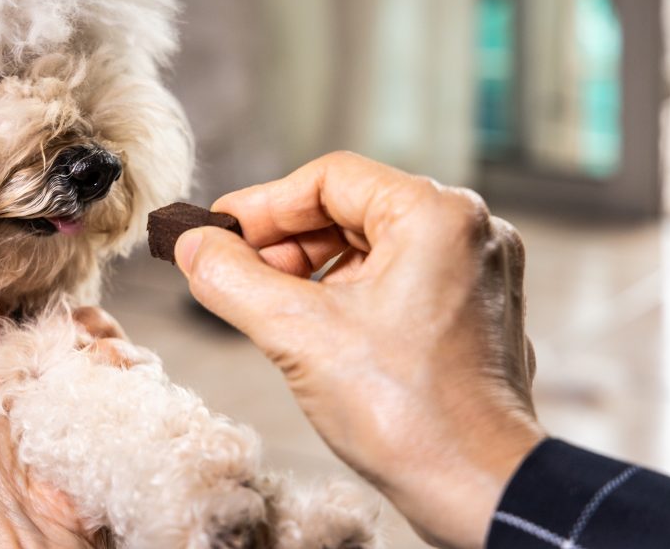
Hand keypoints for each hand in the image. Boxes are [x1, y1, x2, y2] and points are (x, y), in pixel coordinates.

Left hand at [0, 307, 125, 548]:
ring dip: (104, 342)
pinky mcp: (117, 424)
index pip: (38, 319)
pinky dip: (127, 366)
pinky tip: (109, 372)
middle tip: (71, 337)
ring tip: (88, 359)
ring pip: (112, 348)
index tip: (46, 307)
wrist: (8, 510)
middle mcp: (45, 388)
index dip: (45, 306)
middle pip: (80, 328)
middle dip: (80, 322)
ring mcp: (84, 406)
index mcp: (2, 373)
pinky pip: (136, 377)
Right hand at [173, 152, 543, 548]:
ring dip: (312, 268)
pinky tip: (310, 324)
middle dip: (285, 240)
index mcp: (438, 216)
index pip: (330, 178)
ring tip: (266, 301)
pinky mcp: (473, 311)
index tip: (220, 230)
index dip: (264, 204)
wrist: (478, 490)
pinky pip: (397, 278)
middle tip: (234, 267)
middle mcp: (470, 233)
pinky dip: (347, 292)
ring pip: (372, 245)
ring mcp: (477, 273)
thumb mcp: (297, 334)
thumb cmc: (409, 414)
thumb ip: (232, 279)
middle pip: (352, 208)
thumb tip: (192, 247)